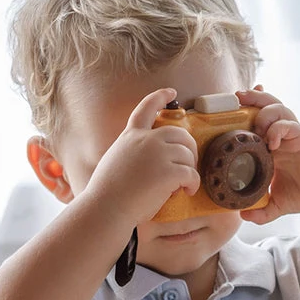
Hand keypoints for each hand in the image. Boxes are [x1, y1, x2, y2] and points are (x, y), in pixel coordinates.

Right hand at [84, 88, 201, 226]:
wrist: (106, 207)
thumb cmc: (108, 192)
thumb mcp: (116, 159)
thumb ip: (133, 152)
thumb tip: (150, 160)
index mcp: (131, 136)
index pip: (146, 108)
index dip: (160, 97)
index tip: (171, 92)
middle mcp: (146, 140)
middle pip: (180, 133)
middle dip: (189, 148)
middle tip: (188, 165)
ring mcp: (158, 154)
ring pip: (188, 154)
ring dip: (190, 170)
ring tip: (182, 185)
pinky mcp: (168, 171)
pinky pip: (192, 174)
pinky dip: (193, 184)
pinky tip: (186, 191)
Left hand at [236, 87, 299, 222]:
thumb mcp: (277, 205)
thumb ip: (260, 210)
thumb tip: (242, 214)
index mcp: (273, 145)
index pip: (257, 118)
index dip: (245, 108)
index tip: (228, 106)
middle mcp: (283, 136)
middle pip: (267, 105)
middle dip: (251, 98)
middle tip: (236, 98)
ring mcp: (294, 136)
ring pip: (279, 108)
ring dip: (264, 113)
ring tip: (256, 128)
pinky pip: (290, 125)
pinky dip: (277, 129)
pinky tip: (271, 143)